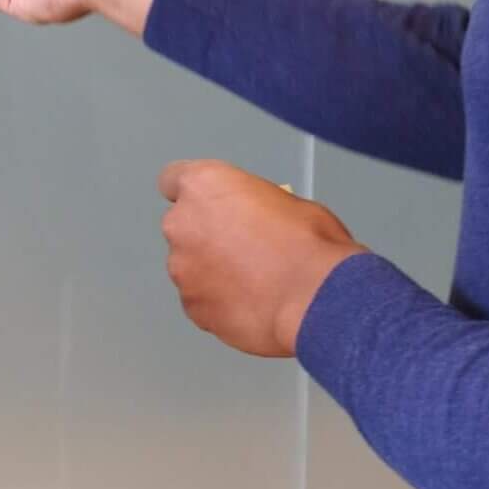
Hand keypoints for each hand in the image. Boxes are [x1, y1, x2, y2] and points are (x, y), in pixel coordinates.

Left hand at [158, 160, 365, 357]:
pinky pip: (200, 301)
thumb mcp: (287, 202)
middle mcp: (182, 224)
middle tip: (243, 250)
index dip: (193, 196)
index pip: (172, 180)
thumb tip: (256, 221)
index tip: (208, 206)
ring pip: (190, 268)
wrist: (316, 299)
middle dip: (206, 237)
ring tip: (252, 284)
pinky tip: (250, 305)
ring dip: (211, 273)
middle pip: (183, 227)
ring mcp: (183, 270)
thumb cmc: (309, 244)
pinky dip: (218, 303)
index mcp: (203, 185)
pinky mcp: (193, 308)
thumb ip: (253, 206)